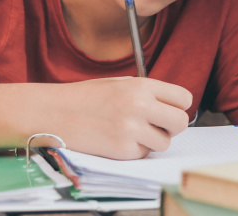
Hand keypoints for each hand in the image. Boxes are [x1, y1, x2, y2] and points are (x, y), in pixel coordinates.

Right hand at [33, 77, 192, 159]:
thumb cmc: (85, 97)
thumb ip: (147, 92)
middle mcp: (139, 105)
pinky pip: (143, 154)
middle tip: (158, 126)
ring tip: (133, 132)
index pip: (184, 98)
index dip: (178, 106)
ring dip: (153, 141)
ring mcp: (131, 129)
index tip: (169, 110)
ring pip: (164, 142)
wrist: (53, 113)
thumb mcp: (119, 83)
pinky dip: (135, 150)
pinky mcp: (122, 150)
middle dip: (172, 127)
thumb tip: (173, 105)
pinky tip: (117, 140)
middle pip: (181, 122)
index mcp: (141, 85)